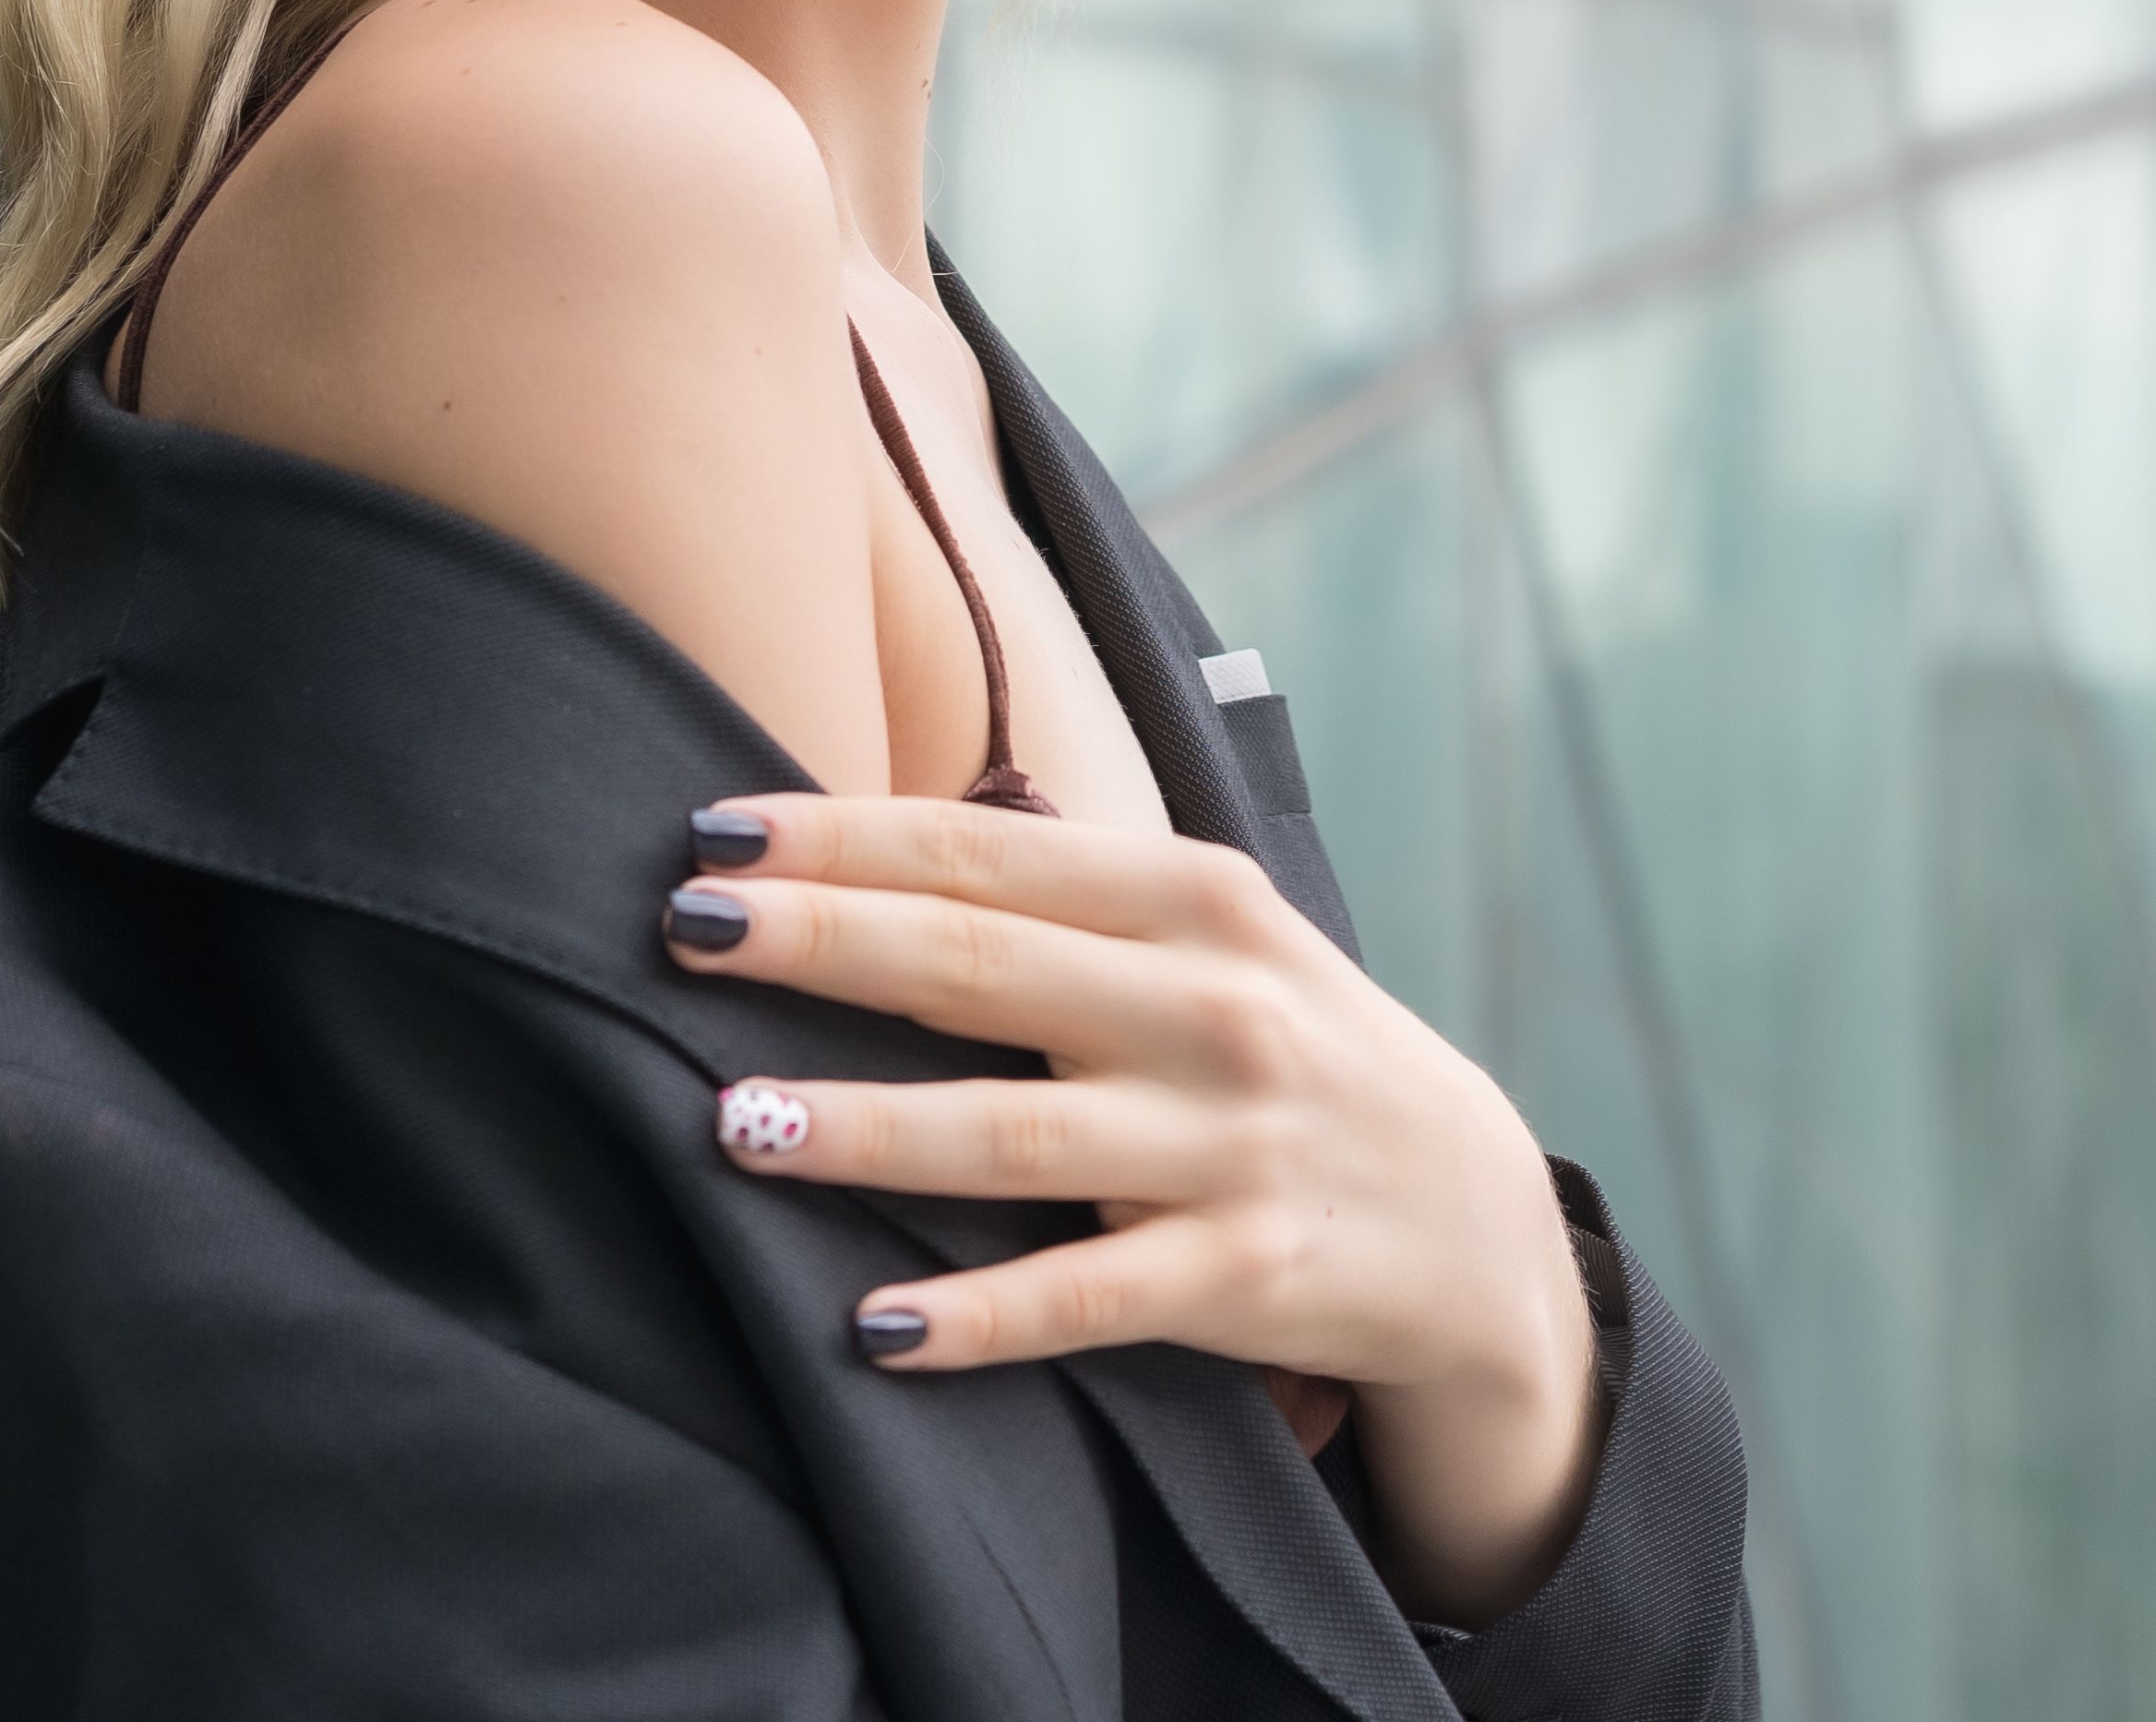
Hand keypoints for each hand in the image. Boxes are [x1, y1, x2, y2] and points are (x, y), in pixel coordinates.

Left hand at [666, 793, 1607, 1626]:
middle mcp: (1212, 1007)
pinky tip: (874, 1326)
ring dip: (865, 1128)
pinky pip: (1087, 1299)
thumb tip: (880, 837)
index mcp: (1193, 902)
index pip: (983, 856)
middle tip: (681, 931)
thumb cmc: (1292, 1056)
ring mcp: (1227, 1143)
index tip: (710, 828)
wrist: (1474, 1223)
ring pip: (1013, 1138)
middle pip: (979, 971)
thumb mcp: (1213, 942)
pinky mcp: (1240, 1275)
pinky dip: (981, 1315)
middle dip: (821, 944)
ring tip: (733, 1120)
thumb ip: (1069, 896)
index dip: (842, 839)